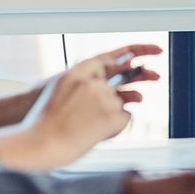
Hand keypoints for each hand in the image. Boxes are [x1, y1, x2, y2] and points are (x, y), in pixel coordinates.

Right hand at [0, 43, 163, 129]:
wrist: (38, 143)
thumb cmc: (44, 122)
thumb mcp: (60, 90)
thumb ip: (85, 83)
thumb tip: (106, 83)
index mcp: (78, 71)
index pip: (113, 56)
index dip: (138, 50)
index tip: (156, 50)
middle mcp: (94, 80)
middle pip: (126, 77)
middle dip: (143, 76)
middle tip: (156, 76)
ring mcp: (104, 97)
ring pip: (122, 103)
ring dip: (112, 115)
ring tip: (89, 126)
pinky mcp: (112, 114)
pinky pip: (124, 119)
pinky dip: (115, 128)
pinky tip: (96, 133)